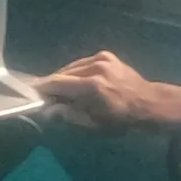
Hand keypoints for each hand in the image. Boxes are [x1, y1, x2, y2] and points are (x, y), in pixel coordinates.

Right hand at [34, 54, 180, 134]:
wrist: (148, 103)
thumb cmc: (121, 119)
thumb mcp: (95, 125)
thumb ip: (69, 116)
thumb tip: (48, 110)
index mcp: (92, 86)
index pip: (58, 82)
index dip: (42, 87)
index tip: (31, 92)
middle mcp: (95, 67)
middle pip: (63, 73)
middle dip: (52, 84)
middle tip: (45, 96)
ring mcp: (102, 58)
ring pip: (72, 66)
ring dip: (64, 77)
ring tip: (60, 90)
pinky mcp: (107, 55)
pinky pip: (84, 62)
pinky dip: (77, 71)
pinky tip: (77, 82)